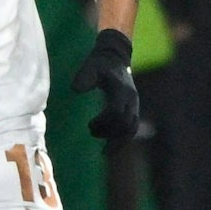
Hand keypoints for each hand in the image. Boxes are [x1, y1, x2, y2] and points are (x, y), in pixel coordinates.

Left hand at [71, 28, 138, 145]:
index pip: (116, 112)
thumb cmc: (100, 63)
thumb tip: (76, 90)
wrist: (116, 57)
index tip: (90, 126)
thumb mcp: (90, 66)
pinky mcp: (133, 108)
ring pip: (131, 129)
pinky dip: (123, 139)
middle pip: (126, 124)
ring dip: (119, 141)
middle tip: (92, 134)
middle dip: (110, 134)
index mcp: (122, 90)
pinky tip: (112, 147)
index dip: (103, 122)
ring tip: (105, 152)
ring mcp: (134, 105)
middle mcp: (132, 99)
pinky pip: (131, 128)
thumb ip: (84, 77)